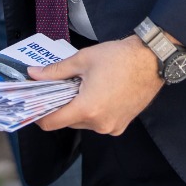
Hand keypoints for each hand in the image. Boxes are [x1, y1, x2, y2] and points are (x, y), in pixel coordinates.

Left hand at [27, 36, 164, 135]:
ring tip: (81, 87)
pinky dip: (92, 111)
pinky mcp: (121, 125)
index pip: (52, 123)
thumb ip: (55, 71)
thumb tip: (33, 74)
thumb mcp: (82, 60)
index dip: (38, 114)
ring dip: (77, 108)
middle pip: (67, 122)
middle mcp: (99, 123)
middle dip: (60, 106)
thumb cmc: (120, 58)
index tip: (33, 104)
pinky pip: (98, 122)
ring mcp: (112, 127)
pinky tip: (96, 93)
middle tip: (60, 87)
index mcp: (87, 108)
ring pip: (82, 122)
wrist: (152, 60)